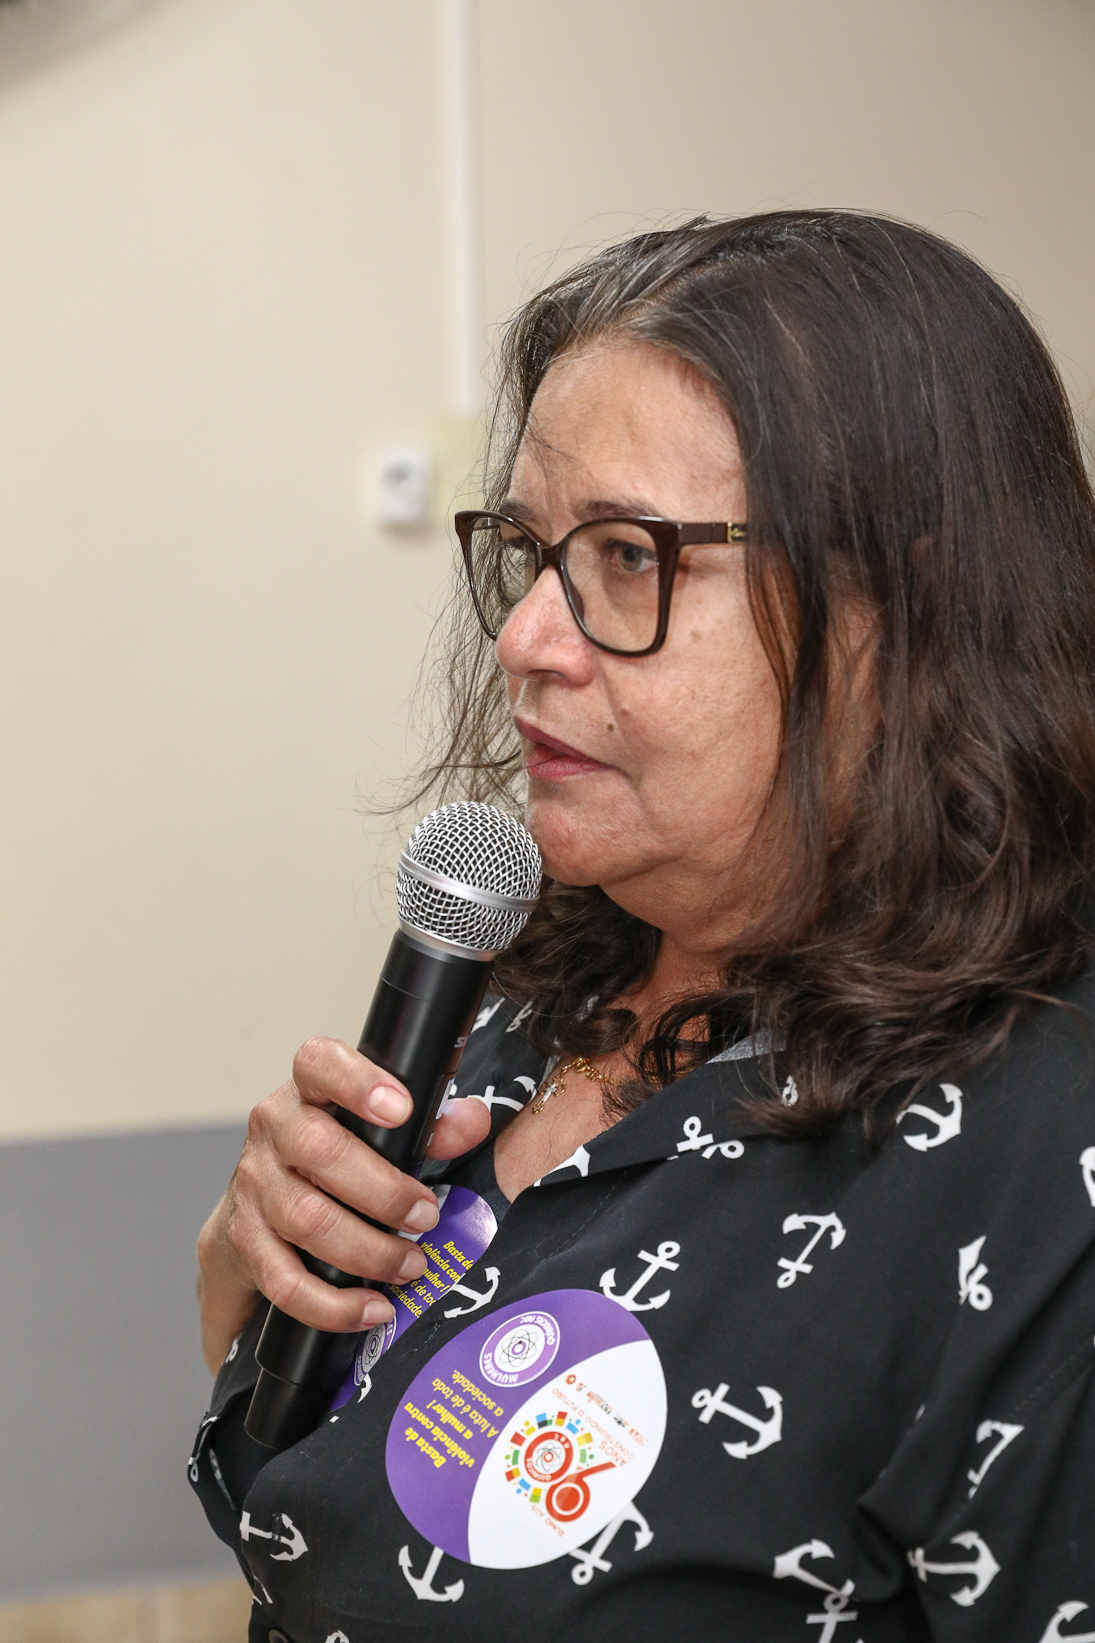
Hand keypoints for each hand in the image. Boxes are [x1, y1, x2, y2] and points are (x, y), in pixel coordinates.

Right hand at [196, 1036, 490, 1372]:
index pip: (319, 1063)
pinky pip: (286, 1281)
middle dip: (384, 1191)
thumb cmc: (333, 1159)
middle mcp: (272, 1132)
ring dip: (370, 1250)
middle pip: (320, 1151)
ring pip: (307, 1219)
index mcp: (308, 1090)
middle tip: (427, 1216)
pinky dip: (335, 1303)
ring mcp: (253, 1188)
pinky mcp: (245, 1245)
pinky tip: (374, 1308)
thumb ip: (432, 1125)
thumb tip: (471, 1123)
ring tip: (412, 1264)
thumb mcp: (380, 1133)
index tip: (401, 1109)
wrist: (257, 1209)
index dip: (358, 1082)